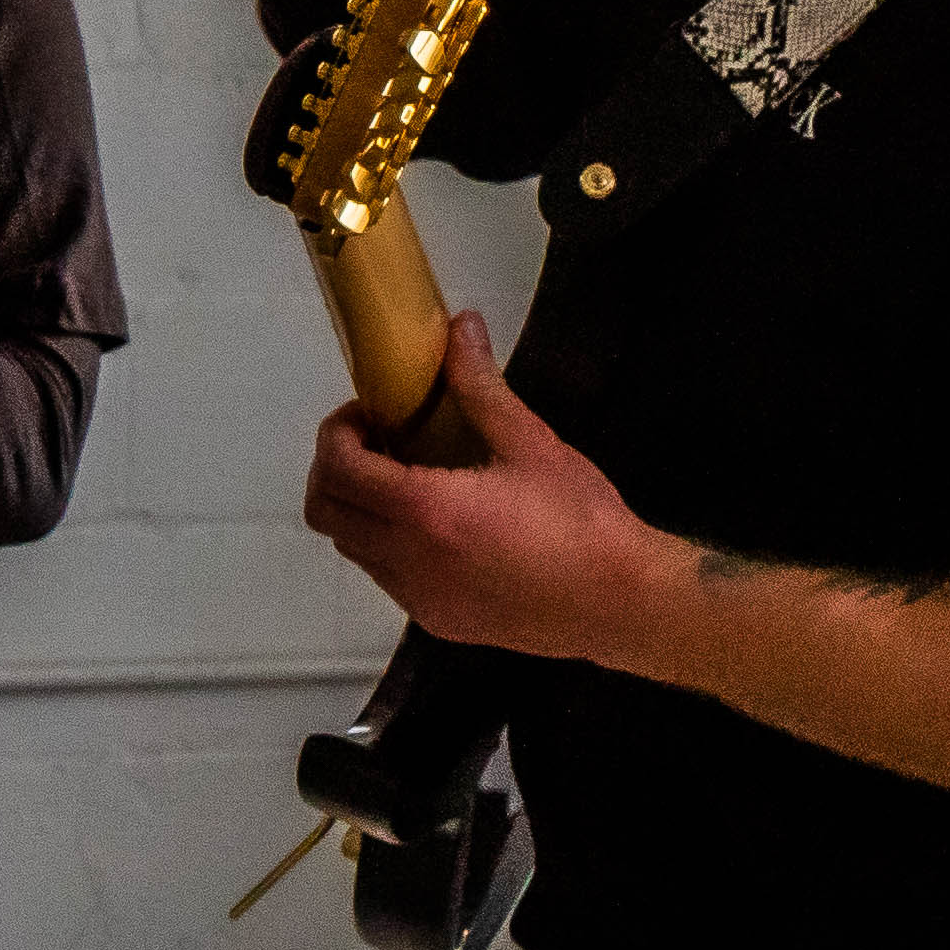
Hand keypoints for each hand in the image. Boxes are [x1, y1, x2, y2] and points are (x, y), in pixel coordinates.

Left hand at [294, 317, 671, 672]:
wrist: (623, 604)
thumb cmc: (582, 521)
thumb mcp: (531, 444)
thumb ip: (481, 385)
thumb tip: (461, 327)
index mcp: (426, 511)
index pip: (338, 469)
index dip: (337, 433)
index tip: (368, 413)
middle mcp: (407, 561)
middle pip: (325, 512)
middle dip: (335, 470)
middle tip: (377, 442)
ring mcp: (418, 599)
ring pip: (352, 547)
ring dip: (360, 508)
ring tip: (408, 478)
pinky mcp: (437, 622)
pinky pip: (385, 577)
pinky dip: (386, 544)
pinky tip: (436, 524)